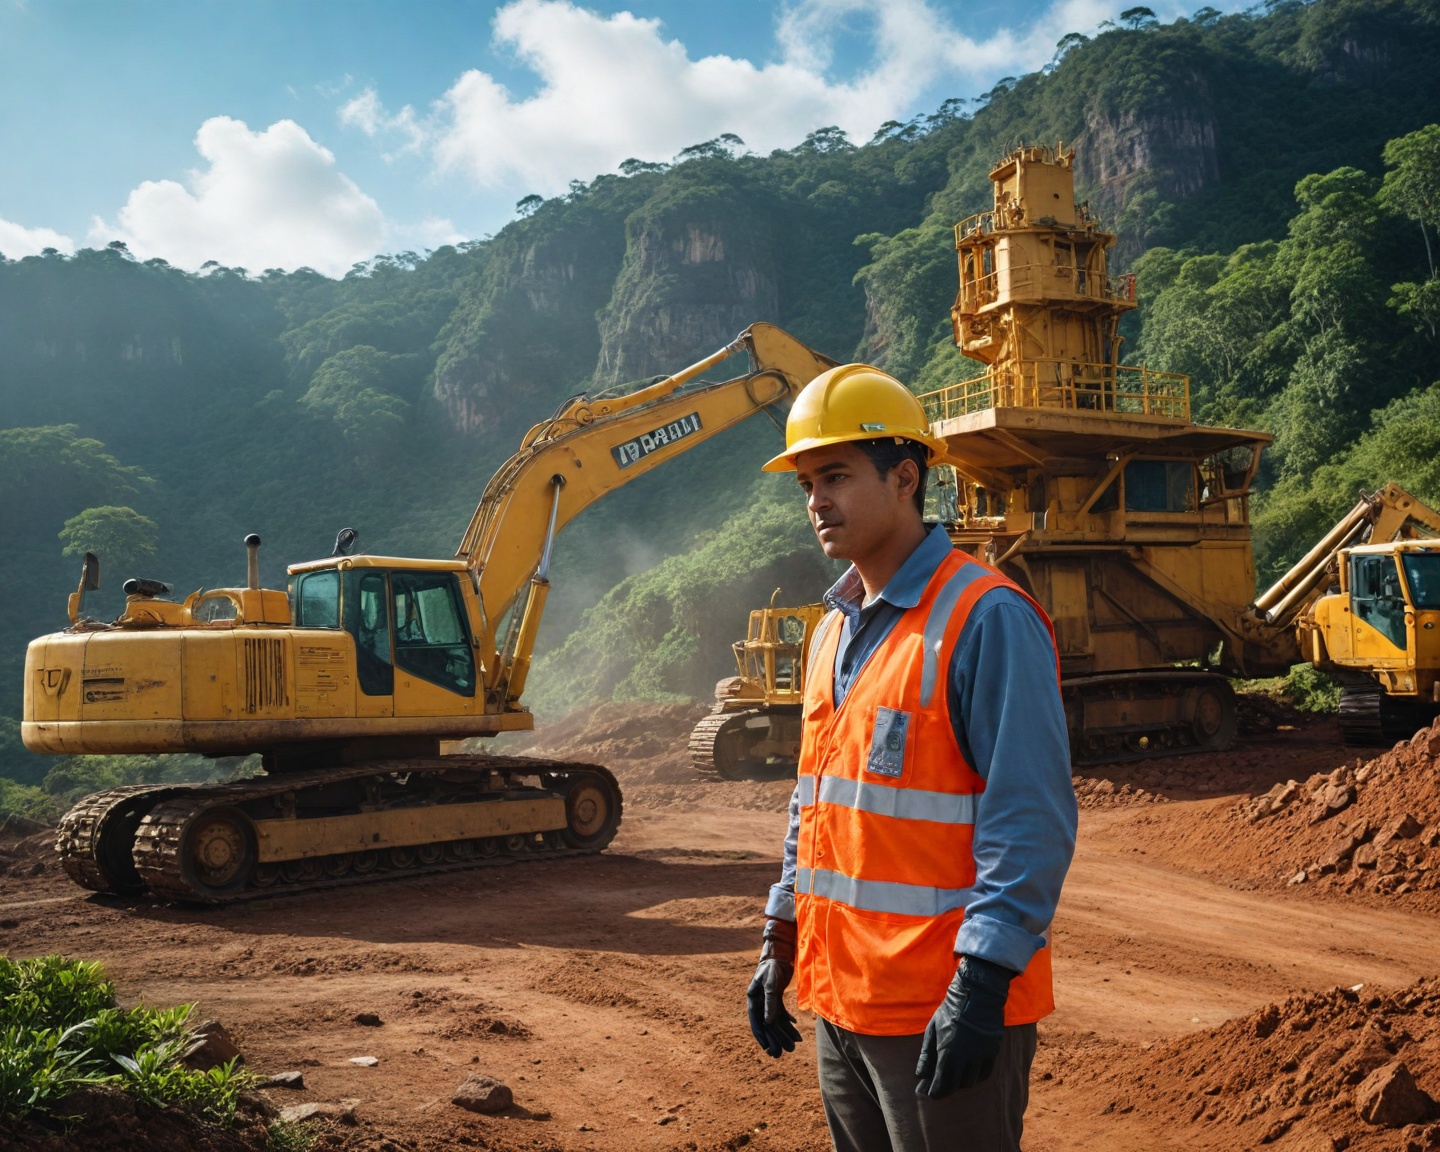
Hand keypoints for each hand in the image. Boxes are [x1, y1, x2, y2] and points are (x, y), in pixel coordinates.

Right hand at [746, 918, 802, 1057]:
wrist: (780, 952)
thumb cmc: (773, 966)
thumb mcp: (771, 983)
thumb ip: (770, 1002)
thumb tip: (768, 1023)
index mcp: (753, 997)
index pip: (755, 1020)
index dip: (761, 1035)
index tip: (766, 1048)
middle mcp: (759, 999)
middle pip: (767, 1023)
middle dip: (775, 1038)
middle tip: (781, 1053)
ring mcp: (768, 998)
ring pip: (776, 1019)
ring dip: (784, 1032)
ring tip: (794, 1045)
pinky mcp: (776, 995)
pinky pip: (781, 1012)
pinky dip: (788, 1020)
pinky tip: (795, 1028)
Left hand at [915, 955, 1014, 1097]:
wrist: (977, 995)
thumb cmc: (950, 1011)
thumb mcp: (933, 1029)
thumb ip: (926, 1054)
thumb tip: (920, 1075)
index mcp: (948, 1052)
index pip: (941, 1083)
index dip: (935, 1092)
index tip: (930, 1093)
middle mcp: (965, 1058)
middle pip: (956, 1086)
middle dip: (946, 1090)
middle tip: (940, 1088)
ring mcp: (981, 1055)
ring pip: (971, 1082)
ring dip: (961, 1083)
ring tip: (953, 1078)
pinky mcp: (992, 1051)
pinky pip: (985, 1074)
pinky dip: (976, 1077)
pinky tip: (969, 1073)